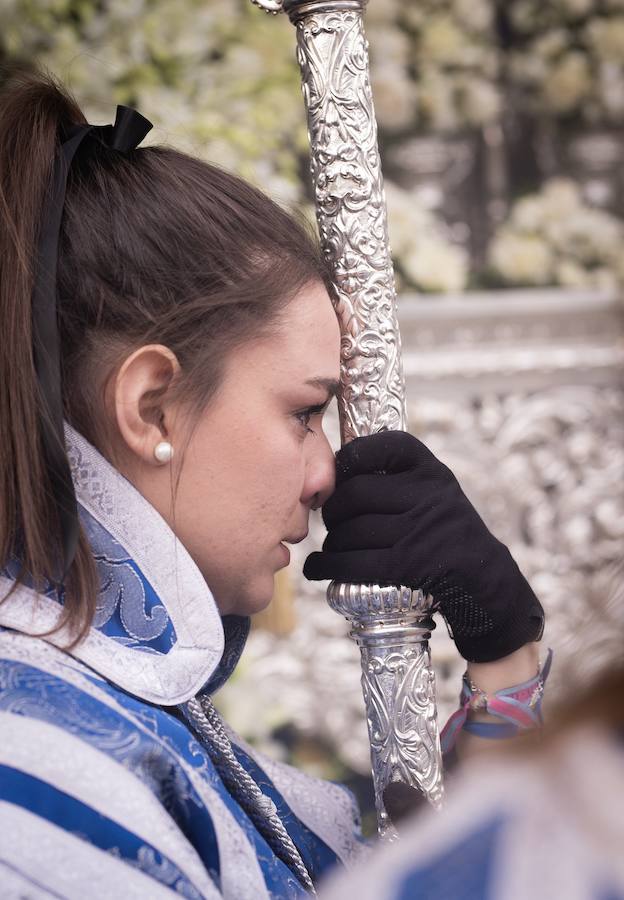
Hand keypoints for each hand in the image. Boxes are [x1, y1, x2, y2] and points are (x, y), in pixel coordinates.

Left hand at [304, 430, 543, 662]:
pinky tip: (316, 569)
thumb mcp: (433, 491)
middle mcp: (428, 493)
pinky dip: (327, 566)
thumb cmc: (444, 532)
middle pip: (354, 494)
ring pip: (351, 531)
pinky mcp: (411, 565)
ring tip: (332, 547)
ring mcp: (421, 529)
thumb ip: (395, 477)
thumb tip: (331, 471)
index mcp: (430, 469)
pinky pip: (355, 562)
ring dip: (331, 544)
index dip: (348, 460)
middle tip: (330, 522)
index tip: (339, 477)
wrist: (485, 581)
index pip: (377, 447)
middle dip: (332, 510)